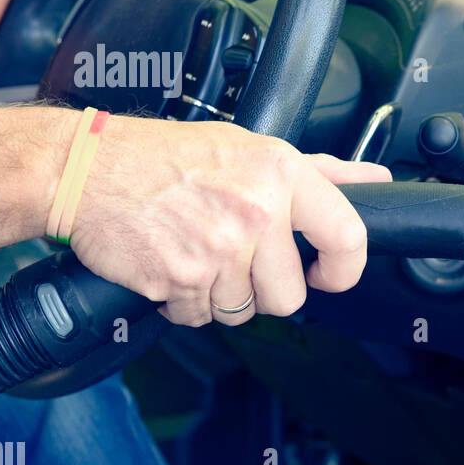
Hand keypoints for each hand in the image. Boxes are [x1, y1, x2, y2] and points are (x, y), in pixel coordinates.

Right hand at [69, 116, 390, 326]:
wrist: (87, 169)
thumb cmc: (168, 156)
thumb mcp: (253, 147)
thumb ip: (321, 172)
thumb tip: (376, 182)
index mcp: (281, 174)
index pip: (348, 237)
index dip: (344, 270)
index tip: (327, 275)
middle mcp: (256, 211)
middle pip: (289, 296)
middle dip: (263, 290)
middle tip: (236, 259)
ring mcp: (218, 248)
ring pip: (243, 311)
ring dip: (221, 296)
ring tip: (198, 254)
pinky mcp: (180, 278)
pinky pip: (200, 316)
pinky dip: (185, 303)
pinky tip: (172, 265)